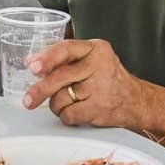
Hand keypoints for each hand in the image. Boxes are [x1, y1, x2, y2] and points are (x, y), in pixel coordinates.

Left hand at [22, 39, 141, 128]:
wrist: (136, 101)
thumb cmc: (107, 79)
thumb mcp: (92, 60)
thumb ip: (65, 60)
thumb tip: (32, 64)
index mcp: (95, 49)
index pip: (66, 49)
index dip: (46, 58)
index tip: (32, 67)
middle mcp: (99, 65)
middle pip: (60, 77)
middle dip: (40, 90)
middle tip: (28, 100)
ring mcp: (100, 87)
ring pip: (60, 98)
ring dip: (57, 105)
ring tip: (70, 102)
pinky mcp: (99, 107)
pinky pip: (68, 114)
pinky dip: (67, 116)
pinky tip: (77, 112)